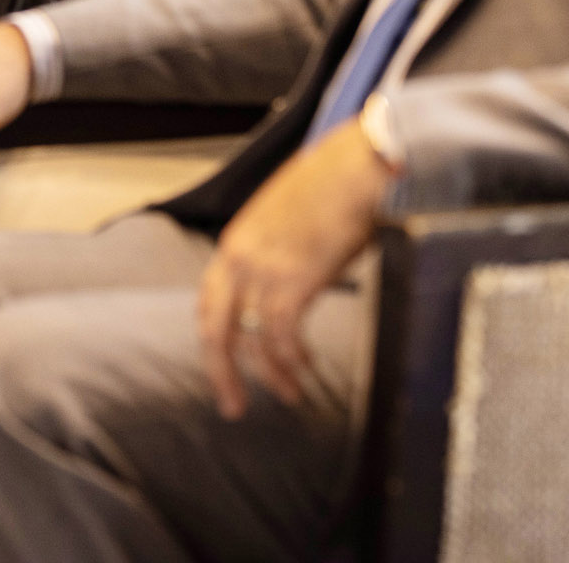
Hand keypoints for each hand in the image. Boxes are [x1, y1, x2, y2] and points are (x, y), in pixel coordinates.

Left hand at [197, 119, 393, 418]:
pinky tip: (305, 368)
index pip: (208, 301)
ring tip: (291, 395)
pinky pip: (282, 334)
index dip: (215, 338)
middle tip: (233, 406)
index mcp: (237, 240)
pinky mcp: (296, 277)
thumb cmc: (336, 183)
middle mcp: (241, 255)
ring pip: (252, 339)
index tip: (225, 365)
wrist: (360, 162)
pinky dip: (291, 358)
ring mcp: (266, 267)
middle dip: (222, 372)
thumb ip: (279, 248)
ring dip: (271, 374)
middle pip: (215, 328)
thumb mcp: (291, 217)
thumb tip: (291, 276)